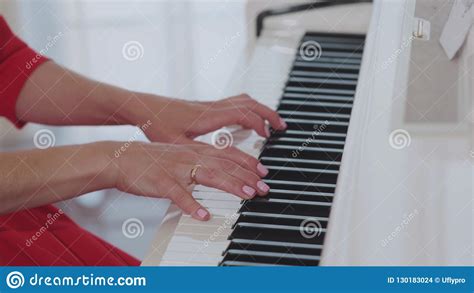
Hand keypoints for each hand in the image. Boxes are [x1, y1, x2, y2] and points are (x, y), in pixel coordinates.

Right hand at [110, 141, 270, 220]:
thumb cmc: (149, 159)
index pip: (227, 154)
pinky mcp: (161, 182)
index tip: (263, 171)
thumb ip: (199, 160)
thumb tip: (218, 168)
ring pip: (208, 175)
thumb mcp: (179, 154)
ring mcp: (176, 169)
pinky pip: (179, 195)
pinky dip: (192, 205)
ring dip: (230, 185)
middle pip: (224, 164)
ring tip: (247, 195)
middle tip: (263, 187)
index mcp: (194, 150)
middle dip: (247, 176)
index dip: (247, 162)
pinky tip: (204, 216)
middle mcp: (189, 156)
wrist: (120, 158)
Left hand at [123, 93, 286, 143]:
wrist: (142, 107)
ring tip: (270, 123)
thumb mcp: (176, 145)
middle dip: (268, 114)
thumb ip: (197, 157)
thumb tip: (215, 171)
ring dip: (259, 109)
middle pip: (249, 103)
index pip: (243, 113)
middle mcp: (212, 108)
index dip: (259, 123)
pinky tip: (247, 121)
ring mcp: (209, 105)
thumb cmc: (156, 124)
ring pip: (243, 100)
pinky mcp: (205, 107)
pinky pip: (234, 103)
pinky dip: (247, 110)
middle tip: (282, 127)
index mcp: (208, 117)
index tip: (268, 137)